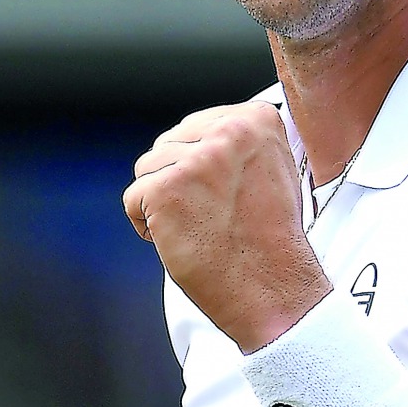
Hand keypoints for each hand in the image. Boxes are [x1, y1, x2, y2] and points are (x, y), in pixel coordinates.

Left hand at [122, 101, 330, 351]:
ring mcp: (196, 160)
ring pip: (148, 167)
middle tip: (209, 214)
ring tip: (196, 226)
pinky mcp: (166, 189)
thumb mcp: (272, 168)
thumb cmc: (271, 237)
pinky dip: (147, 225)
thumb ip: (239, 143)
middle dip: (179, 180)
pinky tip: (179, 239)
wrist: (273, 287)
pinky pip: (133, 197)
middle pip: (170, 143)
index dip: (200, 164)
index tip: (220, 192)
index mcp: (256, 119)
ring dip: (161, 200)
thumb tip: (201, 134)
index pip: (198, 125)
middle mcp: (228, 131)